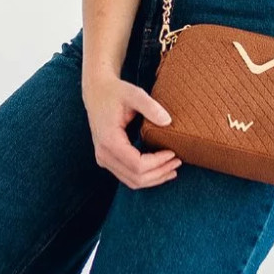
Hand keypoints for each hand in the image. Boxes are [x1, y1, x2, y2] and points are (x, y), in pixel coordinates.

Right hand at [84, 74, 182, 189]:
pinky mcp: (107, 160)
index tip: (173, 152)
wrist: (96, 93)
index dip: (158, 163)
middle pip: (136, 177)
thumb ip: (151, 106)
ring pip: (132, 181)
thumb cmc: (115, 92)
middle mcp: (103, 154)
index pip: (137, 164)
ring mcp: (103, 159)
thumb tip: (168, 121)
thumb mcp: (134, 94)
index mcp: (109, 140)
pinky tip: (160, 169)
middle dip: (159, 173)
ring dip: (154, 178)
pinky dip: (145, 177)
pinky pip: (128, 176)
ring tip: (172, 168)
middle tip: (177, 162)